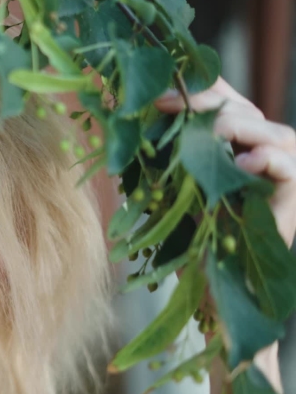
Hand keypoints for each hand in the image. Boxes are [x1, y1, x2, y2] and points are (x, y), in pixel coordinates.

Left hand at [155, 78, 295, 393]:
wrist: (214, 305)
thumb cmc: (184, 252)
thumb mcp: (161, 199)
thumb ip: (151, 164)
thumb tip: (116, 130)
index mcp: (221, 152)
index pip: (217, 103)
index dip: (190, 88)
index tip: (150, 89)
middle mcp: (252, 158)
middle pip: (243, 109)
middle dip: (205, 100)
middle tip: (166, 102)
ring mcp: (275, 179)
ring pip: (273, 130)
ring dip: (237, 124)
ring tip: (207, 129)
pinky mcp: (290, 203)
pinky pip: (291, 168)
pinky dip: (270, 160)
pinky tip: (243, 164)